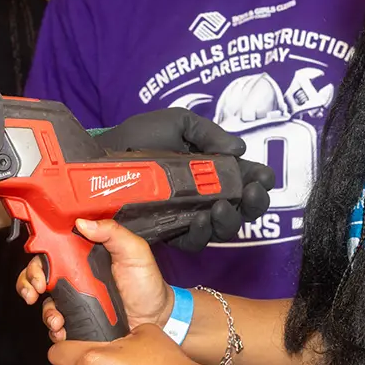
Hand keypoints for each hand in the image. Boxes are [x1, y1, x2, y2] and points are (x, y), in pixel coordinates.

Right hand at [17, 218, 170, 338]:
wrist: (158, 318)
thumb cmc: (147, 284)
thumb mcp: (134, 251)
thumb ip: (112, 232)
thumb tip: (83, 222)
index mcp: (84, 255)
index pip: (51, 251)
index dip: (38, 259)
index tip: (40, 272)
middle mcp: (75, 276)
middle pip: (39, 276)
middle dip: (29, 284)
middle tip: (35, 292)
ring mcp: (76, 300)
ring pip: (46, 303)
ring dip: (44, 312)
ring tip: (56, 320)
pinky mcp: (79, 321)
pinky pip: (58, 325)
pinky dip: (55, 329)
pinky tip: (63, 331)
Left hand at [92, 109, 272, 248]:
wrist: (101, 158)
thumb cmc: (139, 138)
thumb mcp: (177, 124)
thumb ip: (208, 133)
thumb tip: (239, 148)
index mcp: (212, 168)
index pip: (244, 178)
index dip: (259, 179)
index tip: (264, 176)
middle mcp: (205, 195)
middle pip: (242, 207)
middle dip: (254, 202)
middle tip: (252, 192)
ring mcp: (189, 215)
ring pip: (224, 227)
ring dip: (231, 218)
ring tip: (225, 204)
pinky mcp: (170, 232)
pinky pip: (195, 240)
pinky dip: (203, 232)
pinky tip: (203, 217)